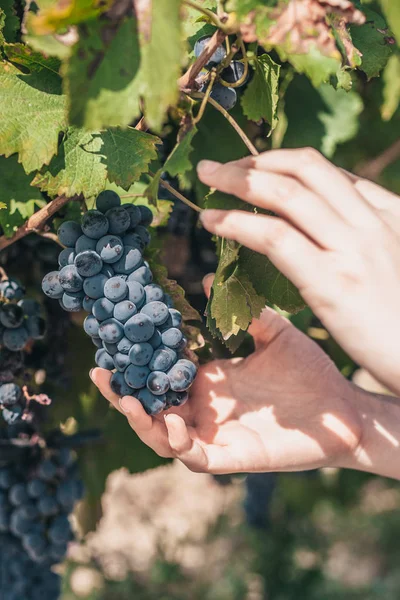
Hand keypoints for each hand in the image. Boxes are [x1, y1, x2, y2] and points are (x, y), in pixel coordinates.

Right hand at [91, 276, 361, 474]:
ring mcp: (215, 433)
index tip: (113, 343)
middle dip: (123, 394)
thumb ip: (240, 313)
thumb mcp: (272, 333)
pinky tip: (173, 424)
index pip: (161, 372)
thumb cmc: (310, 370)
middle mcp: (204, 407)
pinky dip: (178, 444)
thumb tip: (208, 281)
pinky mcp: (232, 456)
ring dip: (142, 422)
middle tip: (102, 374)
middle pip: (151, 406)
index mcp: (208, 378)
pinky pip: (195, 457)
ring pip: (163, 436)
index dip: (136, 363)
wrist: (343, 406)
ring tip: (130, 401)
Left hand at [197, 149, 399, 394]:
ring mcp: (353, 250)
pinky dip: (236, 222)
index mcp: (388, 214)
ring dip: (237, 180)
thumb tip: (313, 224)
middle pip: (304, 168)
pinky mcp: (332, 282)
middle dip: (254, 160)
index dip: (280, 160)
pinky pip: (275, 237)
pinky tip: (211, 220)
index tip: (250, 166)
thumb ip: (360, 236)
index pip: (327, 171)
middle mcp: (371, 223)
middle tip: (217, 166)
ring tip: (206, 179)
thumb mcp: (389, 261)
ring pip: (285, 194)